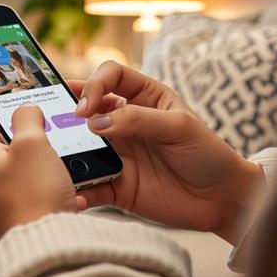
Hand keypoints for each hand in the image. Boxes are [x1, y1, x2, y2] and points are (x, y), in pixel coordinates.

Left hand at [0, 98, 77, 235]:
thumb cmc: (35, 196)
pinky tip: (51, 176)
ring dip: (23, 152)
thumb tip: (25, 111)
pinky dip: (31, 175)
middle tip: (25, 113)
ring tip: (46, 146)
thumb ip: (27, 119)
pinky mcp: (5, 208)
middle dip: (5, 125)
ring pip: (4, 160)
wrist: (45, 246)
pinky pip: (16, 182)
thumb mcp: (33, 144)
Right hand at [72, 61, 263, 243]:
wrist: (223, 200)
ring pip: (80, 146)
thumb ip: (137, 119)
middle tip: (53, 123)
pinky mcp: (115, 184)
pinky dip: (76, 189)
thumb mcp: (179, 126)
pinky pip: (89, 185)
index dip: (93, 84)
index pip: (110, 76)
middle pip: (86, 108)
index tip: (85, 107)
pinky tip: (71, 193)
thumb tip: (95, 122)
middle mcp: (125, 122)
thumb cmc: (208, 154)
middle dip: (66, 112)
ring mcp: (118, 153)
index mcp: (144, 98)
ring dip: (65, 150)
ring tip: (54, 156)